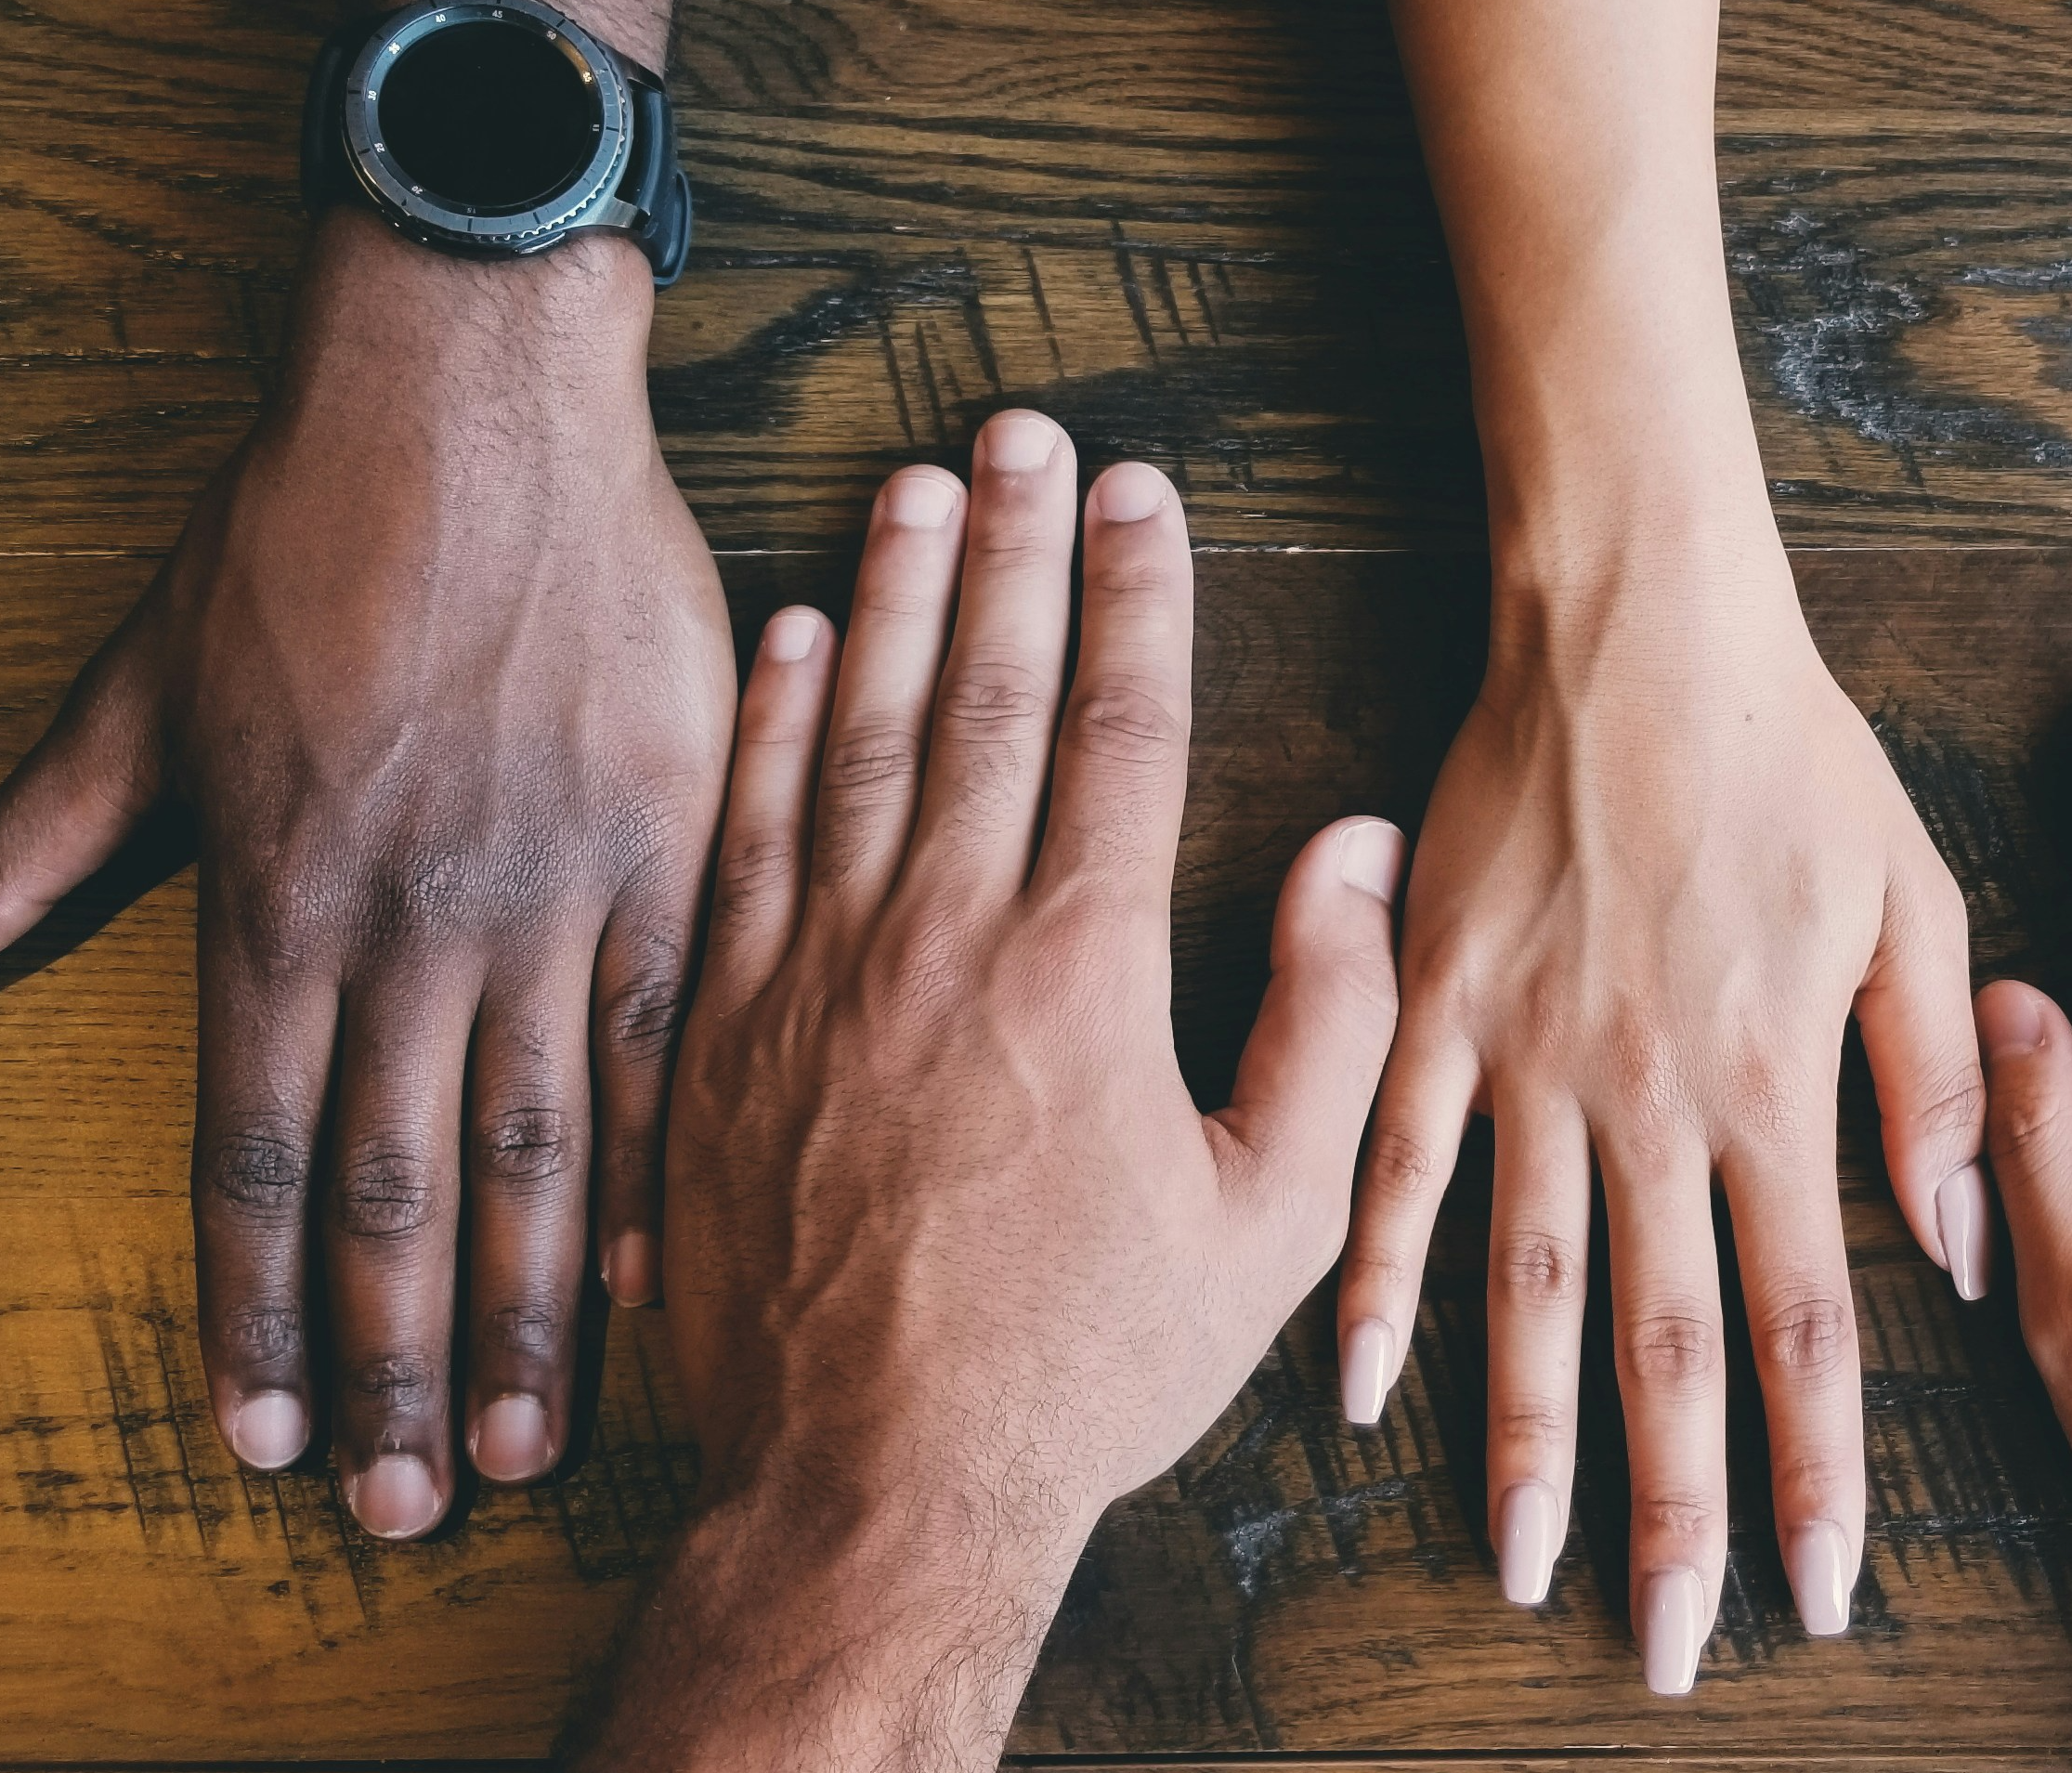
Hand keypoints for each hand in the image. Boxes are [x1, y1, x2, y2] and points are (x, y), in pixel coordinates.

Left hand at [0, 217, 730, 1531]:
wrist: (477, 403)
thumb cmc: (304, 529)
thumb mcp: (142, 685)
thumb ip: (44, 835)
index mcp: (277, 895)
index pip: (259, 1155)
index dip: (257, 1313)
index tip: (258, 1438)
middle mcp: (409, 924)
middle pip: (398, 1189)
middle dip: (391, 1367)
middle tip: (397, 1508)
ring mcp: (547, 893)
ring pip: (534, 1146)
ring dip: (524, 1312)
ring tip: (520, 1444)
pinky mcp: (666, 848)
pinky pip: (663, 1038)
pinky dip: (656, 1168)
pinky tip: (653, 1281)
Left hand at [574, 414, 1404, 1769]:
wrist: (869, 1487)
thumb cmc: (1085, 1364)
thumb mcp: (1270, 1219)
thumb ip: (1329, 1020)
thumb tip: (1352, 852)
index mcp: (1082, 971)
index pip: (1117, 729)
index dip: (1137, 595)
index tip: (1143, 493)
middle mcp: (940, 938)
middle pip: (981, 694)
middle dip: (1013, 548)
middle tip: (1025, 433)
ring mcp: (814, 973)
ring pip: (855, 735)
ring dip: (891, 597)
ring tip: (917, 485)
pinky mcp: (719, 1026)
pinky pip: (745, 834)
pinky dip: (769, 725)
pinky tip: (792, 639)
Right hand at [1336, 535, 1981, 1690]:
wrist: (1636, 623)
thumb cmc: (1792, 755)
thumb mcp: (1912, 901)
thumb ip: (1933, 1083)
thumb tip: (1964, 1251)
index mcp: (1774, 1085)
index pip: (1806, 1324)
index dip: (1815, 1472)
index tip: (1820, 1590)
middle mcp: (1650, 1100)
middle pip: (1665, 1343)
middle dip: (1675, 1510)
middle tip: (1672, 1646)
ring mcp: (1530, 1060)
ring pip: (1526, 1288)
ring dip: (1526, 1441)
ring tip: (1523, 1566)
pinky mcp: (1438, 1008)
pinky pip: (1397, 1169)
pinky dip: (1378, 1283)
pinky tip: (1359, 1391)